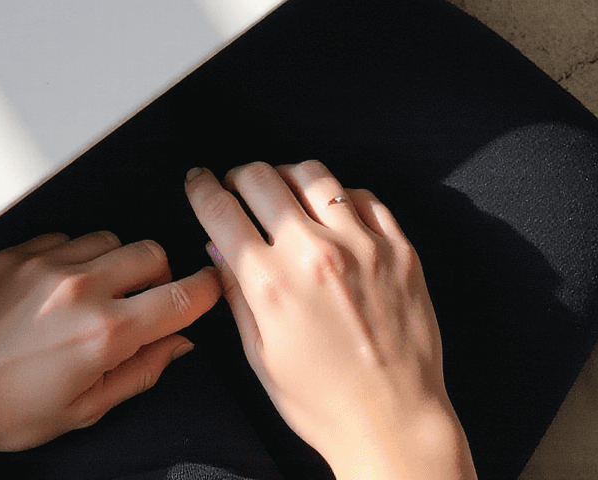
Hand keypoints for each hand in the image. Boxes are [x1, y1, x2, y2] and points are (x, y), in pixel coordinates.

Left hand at [0, 229, 220, 465]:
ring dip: (115, 265)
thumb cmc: (8, 411)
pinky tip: (57, 292)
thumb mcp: (85, 409)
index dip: (206, 291)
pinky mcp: (19, 251)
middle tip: (140, 305)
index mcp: (102, 334)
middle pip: (152, 252)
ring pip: (111, 239)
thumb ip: (141, 371)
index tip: (212, 288)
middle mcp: (79, 288)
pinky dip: (75, 259)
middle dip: (158, 277)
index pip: (179, 298)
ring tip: (93, 300)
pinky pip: (68, 238)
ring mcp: (46, 263)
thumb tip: (179, 342)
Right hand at [186, 162, 476, 479]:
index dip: (202, 189)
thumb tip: (217, 246)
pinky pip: (362, 195)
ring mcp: (362, 246)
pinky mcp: (398, 248)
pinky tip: (332, 215)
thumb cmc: (324, 402)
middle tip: (238, 187)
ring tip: (284, 194)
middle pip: (262, 179)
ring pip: (312, 174)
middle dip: (239, 177)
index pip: (222, 212)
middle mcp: (315, 255)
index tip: (198, 181)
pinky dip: (339, 197)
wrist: (394, 423)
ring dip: (287, 178)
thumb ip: (237, 294)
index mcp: (273, 286)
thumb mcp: (261, 357)